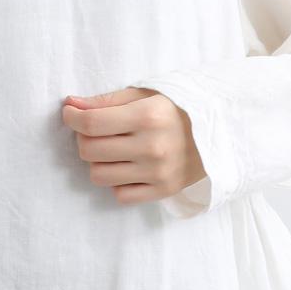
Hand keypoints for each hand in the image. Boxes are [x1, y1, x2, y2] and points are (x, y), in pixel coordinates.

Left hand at [62, 87, 205, 203]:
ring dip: (98, 162)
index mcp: (147, 116)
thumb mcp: (145, 95)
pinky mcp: (162, 190)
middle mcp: (151, 147)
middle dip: (84, 138)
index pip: (91, 123)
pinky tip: (127, 167)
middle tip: (94, 131)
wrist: (220, 132)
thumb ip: (106, 100)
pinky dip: (117, 182)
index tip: (70, 113)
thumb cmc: (176, 109)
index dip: (72, 118)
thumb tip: (71, 104)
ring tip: (111, 150)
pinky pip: (119, 194)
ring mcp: (157, 172)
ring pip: (98, 175)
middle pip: (89, 150)